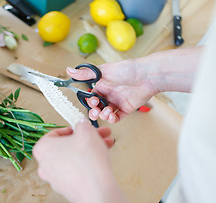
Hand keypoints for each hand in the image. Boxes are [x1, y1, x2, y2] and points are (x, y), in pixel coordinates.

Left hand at [32, 120, 114, 202]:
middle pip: (66, 147)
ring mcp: (55, 180)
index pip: (54, 134)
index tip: (82, 129)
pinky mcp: (67, 190)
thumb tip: (82, 125)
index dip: (72, 129)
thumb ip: (82, 125)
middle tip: (99, 134)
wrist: (96, 190)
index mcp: (42, 149)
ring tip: (106, 145)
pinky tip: (102, 159)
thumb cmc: (87, 159)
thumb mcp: (86, 131)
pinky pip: (77, 173)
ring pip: (73, 159)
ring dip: (89, 151)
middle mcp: (45, 166)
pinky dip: (87, 165)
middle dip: (85, 139)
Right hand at [67, 48, 202, 122]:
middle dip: (94, 112)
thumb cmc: (127, 69)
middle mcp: (109, 94)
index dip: (90, 101)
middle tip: (96, 112)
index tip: (91, 101)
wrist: (147, 75)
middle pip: (97, 107)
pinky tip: (112, 116)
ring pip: (106, 113)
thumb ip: (86, 73)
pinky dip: (113, 119)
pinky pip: (117, 118)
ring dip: (104, 115)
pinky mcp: (126, 109)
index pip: (92, 97)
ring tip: (107, 111)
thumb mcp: (104, 71)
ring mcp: (118, 102)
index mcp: (103, 85)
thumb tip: (68, 70)